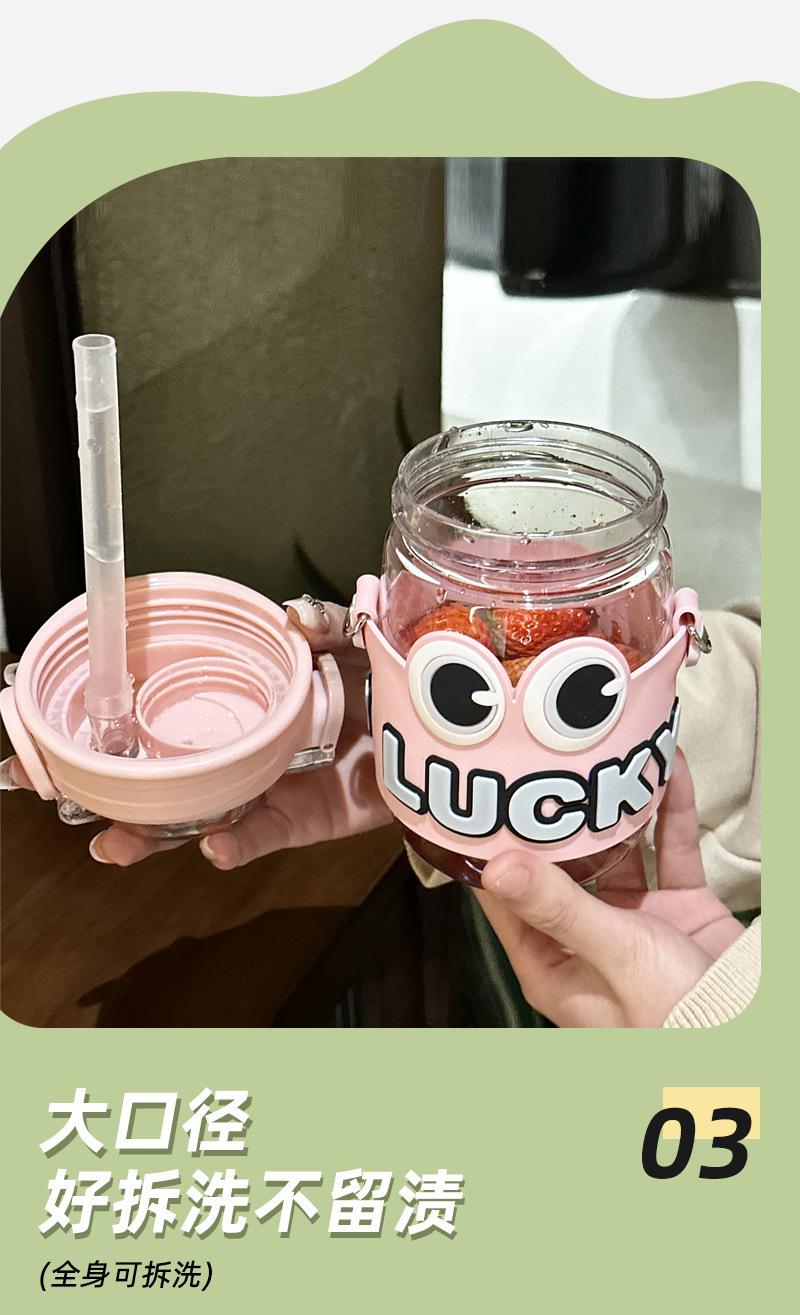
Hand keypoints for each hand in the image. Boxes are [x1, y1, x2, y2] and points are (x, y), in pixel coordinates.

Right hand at [2, 600, 390, 866]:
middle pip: (160, 775)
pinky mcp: (300, 823)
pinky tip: (212, 848)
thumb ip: (326, 621)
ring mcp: (263, 789)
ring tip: (116, 845)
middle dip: (104, 789)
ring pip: (194, 817)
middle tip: (49, 791)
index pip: (163, 712)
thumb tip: (288, 613)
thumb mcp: (356, 637)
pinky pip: (261, 836)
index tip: (54, 725)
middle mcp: (238, 750)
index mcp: (239, 702)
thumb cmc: (387, 682)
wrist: (444, 735)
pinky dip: (237, 844)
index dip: (110, 721)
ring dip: (153, 834)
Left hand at [476, 751, 742, 1026]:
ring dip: (617, 811)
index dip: (493, 851)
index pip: (505, 899)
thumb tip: (495, 867)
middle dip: (557, 819)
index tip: (483, 798)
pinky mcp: (677, 909)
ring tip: (607, 760)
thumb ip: (557, 906)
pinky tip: (667, 773)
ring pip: (617, 854)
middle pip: (560, 869)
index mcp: (550, 963)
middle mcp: (585, 940)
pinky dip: (670, 813)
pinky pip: (670, 851)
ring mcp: (634, 923)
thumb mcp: (611, 952)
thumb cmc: (673, 1016)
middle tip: (545, 764)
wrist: (749, 1025)